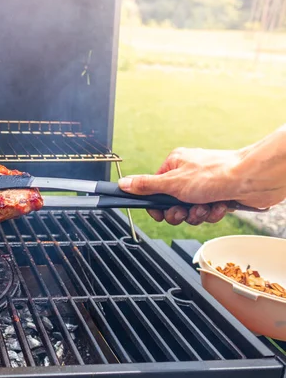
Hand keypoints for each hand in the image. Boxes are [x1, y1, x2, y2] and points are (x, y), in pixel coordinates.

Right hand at [117, 148, 245, 225]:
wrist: (252, 180)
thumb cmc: (216, 174)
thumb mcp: (172, 183)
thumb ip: (146, 186)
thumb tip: (124, 184)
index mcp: (175, 164)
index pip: (155, 189)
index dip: (157, 205)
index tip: (160, 213)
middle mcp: (189, 173)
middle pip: (172, 202)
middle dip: (179, 211)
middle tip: (184, 210)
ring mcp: (206, 185)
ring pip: (191, 210)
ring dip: (198, 213)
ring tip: (206, 205)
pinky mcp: (220, 195)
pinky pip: (208, 211)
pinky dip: (213, 212)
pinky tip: (220, 204)